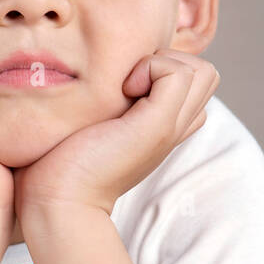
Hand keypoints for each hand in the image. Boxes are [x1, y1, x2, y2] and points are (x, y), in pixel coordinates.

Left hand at [13, 49, 220, 220]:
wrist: (58, 202)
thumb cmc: (58, 167)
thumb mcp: (90, 128)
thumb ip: (104, 106)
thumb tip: (95, 78)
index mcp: (161, 128)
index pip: (193, 85)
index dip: (164, 69)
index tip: (125, 84)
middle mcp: (172, 128)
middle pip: (206, 74)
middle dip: (170, 61)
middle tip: (129, 81)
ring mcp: (168, 128)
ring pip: (202, 70)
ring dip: (164, 63)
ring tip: (127, 86)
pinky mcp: (157, 126)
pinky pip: (179, 73)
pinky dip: (151, 68)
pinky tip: (122, 90)